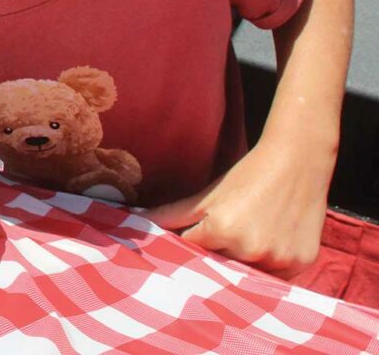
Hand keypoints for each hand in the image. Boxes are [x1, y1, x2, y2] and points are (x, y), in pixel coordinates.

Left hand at [143, 137, 331, 275]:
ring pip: (249, 274)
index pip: (192, 253)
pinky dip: (270, 267)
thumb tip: (139, 221)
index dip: (188, 250)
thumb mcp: (208, 195)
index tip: (187, 247)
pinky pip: (278, 278)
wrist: (297, 162)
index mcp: (221, 230)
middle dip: (216, 257)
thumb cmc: (247, 175)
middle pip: (221, 267)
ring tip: (249, 238)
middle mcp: (249, 249)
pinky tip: (270, 243)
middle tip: (223, 240)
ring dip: (243, 265)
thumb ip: (173, 213)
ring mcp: (278, 259)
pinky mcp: (301, 263)